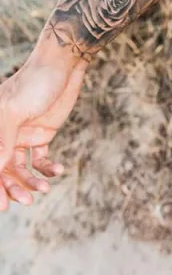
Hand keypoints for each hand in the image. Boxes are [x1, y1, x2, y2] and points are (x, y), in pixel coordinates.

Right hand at [0, 49, 87, 210]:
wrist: (62, 68)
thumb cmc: (34, 83)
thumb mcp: (14, 111)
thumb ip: (2, 140)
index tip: (2, 206)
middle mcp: (2, 133)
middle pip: (2, 169)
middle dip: (13, 187)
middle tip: (27, 201)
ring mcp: (21, 135)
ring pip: (21, 168)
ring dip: (32, 180)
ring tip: (45, 187)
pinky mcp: (41, 135)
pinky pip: (41, 160)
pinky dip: (48, 168)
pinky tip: (58, 170)